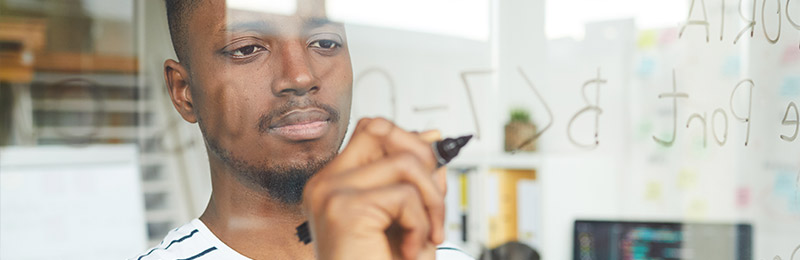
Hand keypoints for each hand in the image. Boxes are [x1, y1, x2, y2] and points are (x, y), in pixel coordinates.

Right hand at [302, 118, 446, 259]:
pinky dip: (421, 226)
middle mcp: (324, 185)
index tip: (433, 164)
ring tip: (426, 237)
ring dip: (432, 202)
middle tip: (435, 207)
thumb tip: (433, 138)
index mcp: (332, 185)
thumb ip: (415, 180)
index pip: (371, 130)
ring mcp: (330, 193)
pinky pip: (406, 196)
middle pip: (383, 130)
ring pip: (406, 163)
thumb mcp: (406, 221)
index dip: (408, 140)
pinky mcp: (345, 208)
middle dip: (425, 162)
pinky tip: (410, 251)